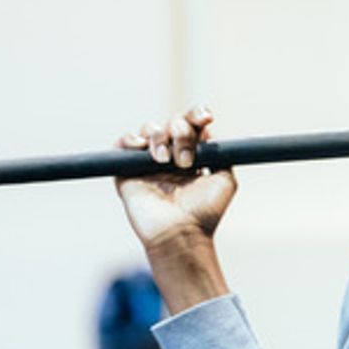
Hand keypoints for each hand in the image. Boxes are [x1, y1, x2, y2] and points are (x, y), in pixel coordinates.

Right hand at [115, 106, 234, 312]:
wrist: (181, 233)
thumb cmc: (204, 213)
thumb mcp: (225, 180)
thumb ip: (221, 154)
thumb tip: (209, 132)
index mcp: (192, 156)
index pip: (192, 125)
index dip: (197, 115)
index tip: (206, 118)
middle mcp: (170, 156)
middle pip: (172, 122)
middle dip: (181, 132)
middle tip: (185, 160)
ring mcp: (147, 163)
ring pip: (149, 129)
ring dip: (159, 137)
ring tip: (165, 160)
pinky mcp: (126, 171)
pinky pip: (123, 143)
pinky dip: (131, 139)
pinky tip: (143, 149)